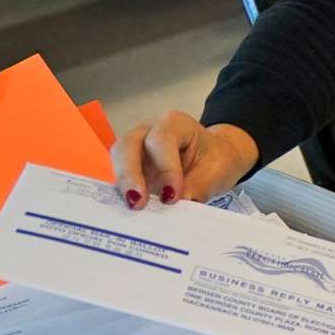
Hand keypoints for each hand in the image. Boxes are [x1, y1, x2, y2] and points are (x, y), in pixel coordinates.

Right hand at [111, 112, 258, 208]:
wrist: (216, 158)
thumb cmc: (216, 158)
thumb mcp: (216, 171)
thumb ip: (197, 187)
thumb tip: (180, 206)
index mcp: (176, 124)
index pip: (162, 140)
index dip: (165, 168)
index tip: (171, 196)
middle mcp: (149, 131)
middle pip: (128, 145)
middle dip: (130, 175)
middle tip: (138, 203)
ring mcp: (136, 148)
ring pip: (118, 160)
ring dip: (123, 186)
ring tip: (134, 209)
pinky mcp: (130, 167)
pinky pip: (120, 177)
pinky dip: (123, 193)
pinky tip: (131, 210)